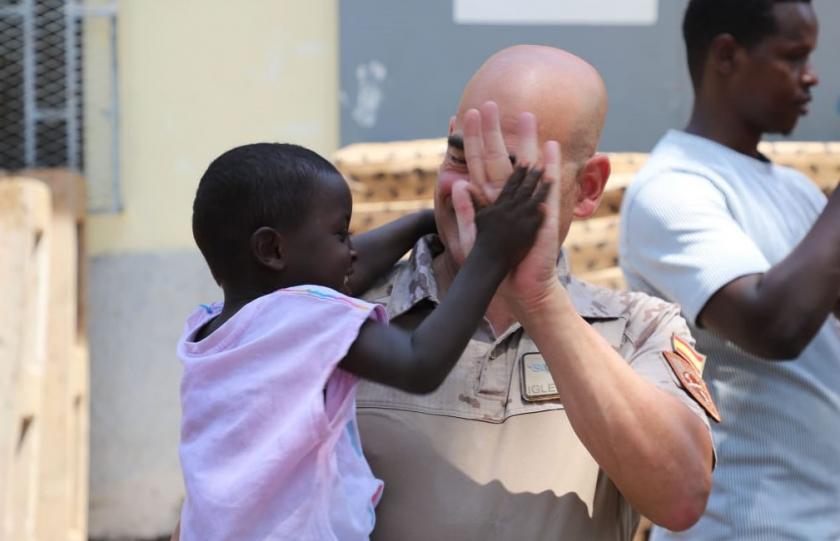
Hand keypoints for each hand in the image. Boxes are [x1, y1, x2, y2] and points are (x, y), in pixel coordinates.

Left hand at [453, 100, 563, 312]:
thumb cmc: (494, 267)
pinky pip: (549, 187)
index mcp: (489, 201)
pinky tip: (552, 146)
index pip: (476, 166)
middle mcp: (508, 197)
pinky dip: (550, 166)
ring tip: (525, 115)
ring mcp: (528, 203)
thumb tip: (453, 183)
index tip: (458, 119)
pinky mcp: (544, 215)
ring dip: (525, 140)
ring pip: (525, 165)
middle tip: (486, 104)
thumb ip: (463, 211)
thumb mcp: (470, 238)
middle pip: (499, 158)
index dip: (468, 144)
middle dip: (493, 132)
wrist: (517, 288)